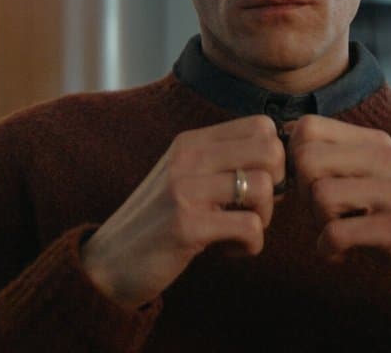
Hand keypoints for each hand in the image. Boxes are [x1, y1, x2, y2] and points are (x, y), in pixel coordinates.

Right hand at [80, 115, 284, 308]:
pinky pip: (250, 228)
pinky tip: (227, 250)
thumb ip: (224, 163)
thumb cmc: (159, 223)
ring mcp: (185, 189)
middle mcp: (188, 156)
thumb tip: (283, 162)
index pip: (262, 125)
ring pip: (264, 188)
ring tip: (237, 231)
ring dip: (262, 218)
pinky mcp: (186, 225)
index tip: (258, 185)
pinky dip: (250, 246)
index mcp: (191, 141)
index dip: (275, 158)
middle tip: (253, 208)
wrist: (107, 264)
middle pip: (271, 151)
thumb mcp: (186, 179)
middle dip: (277, 185)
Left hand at [287, 115, 390, 303]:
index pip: (308, 126)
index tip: (306, 186)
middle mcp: (388, 158)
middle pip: (307, 158)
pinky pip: (338, 233)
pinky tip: (340, 254)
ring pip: (321, 195)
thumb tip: (284, 135)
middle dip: (301, 193)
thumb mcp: (371, 179)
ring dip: (318, 224)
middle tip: (319, 215)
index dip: (292, 159)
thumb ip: (336, 159)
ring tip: (335, 234)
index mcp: (376, 142)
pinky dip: (328, 249)